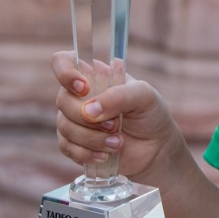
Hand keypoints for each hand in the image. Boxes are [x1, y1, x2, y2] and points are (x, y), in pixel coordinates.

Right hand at [51, 52, 185, 181]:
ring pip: (65, 126)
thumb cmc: (150, 114)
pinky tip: (106, 155)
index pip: (62, 62)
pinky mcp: (74, 144)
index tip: (84, 88)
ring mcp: (74, 120)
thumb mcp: (144, 96)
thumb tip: (89, 110)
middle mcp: (78, 96)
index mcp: (93, 75)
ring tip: (118, 142)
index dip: (65, 73)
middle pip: (62, 100)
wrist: (156, 148)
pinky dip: (86, 153)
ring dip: (93, 138)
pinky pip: (67, 147)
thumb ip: (119, 96)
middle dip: (88, 117)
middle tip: (116, 125)